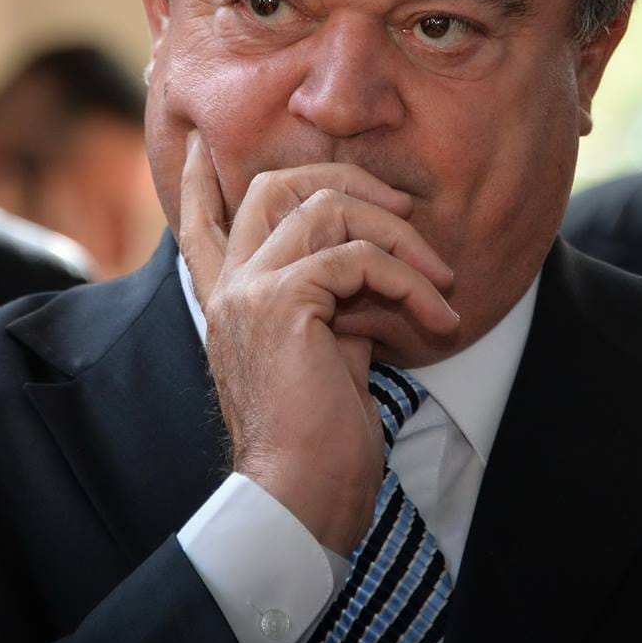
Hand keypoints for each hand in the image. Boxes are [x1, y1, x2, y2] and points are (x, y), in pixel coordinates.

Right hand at [179, 132, 459, 554]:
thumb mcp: (327, 354)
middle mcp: (229, 287)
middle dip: (346, 179)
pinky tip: (438, 316)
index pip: (201, 222)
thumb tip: (372, 269)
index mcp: (228, 301)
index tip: (201, 143)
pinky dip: (409, 279)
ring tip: (440, 281)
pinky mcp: (282, 303)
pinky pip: (358, 257)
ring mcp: (249, 290)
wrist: (299, 499)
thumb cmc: (320, 444)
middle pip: (275, 186)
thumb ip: (332, 301)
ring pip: (327, 208)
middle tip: (404, 207)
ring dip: (399, 237)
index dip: (202, 179)